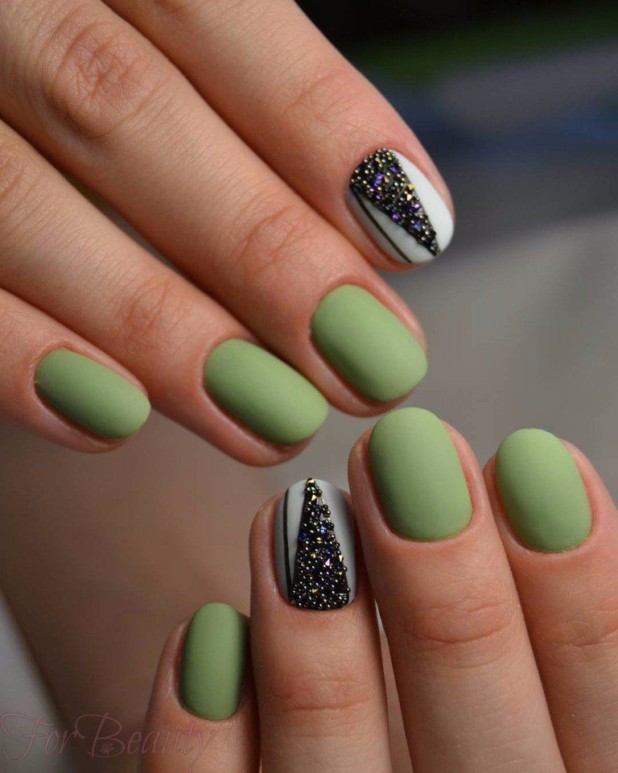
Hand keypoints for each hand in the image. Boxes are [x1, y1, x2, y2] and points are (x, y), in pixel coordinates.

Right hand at [0, 1, 451, 462]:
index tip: (417, 231)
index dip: (316, 119)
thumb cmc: (79, 57)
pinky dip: (18, 361)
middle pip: (121, 114)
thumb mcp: (155, 34)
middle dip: (261, 251)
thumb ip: (250, 99)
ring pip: (23, 206)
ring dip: (161, 332)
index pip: (205, 7)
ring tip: (275, 419)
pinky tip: (113, 420)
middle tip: (369, 364)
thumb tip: (386, 216)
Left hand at [140, 408, 616, 771]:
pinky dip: (205, 730)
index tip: (527, 458)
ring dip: (314, 632)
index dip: (576, 586)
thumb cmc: (470, 739)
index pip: (598, 709)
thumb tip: (518, 483)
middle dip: (444, 585)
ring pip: (328, 770)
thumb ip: (535, 624)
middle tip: (404, 446)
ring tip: (297, 503)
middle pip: (478, 743)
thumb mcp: (532, 698)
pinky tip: (208, 630)